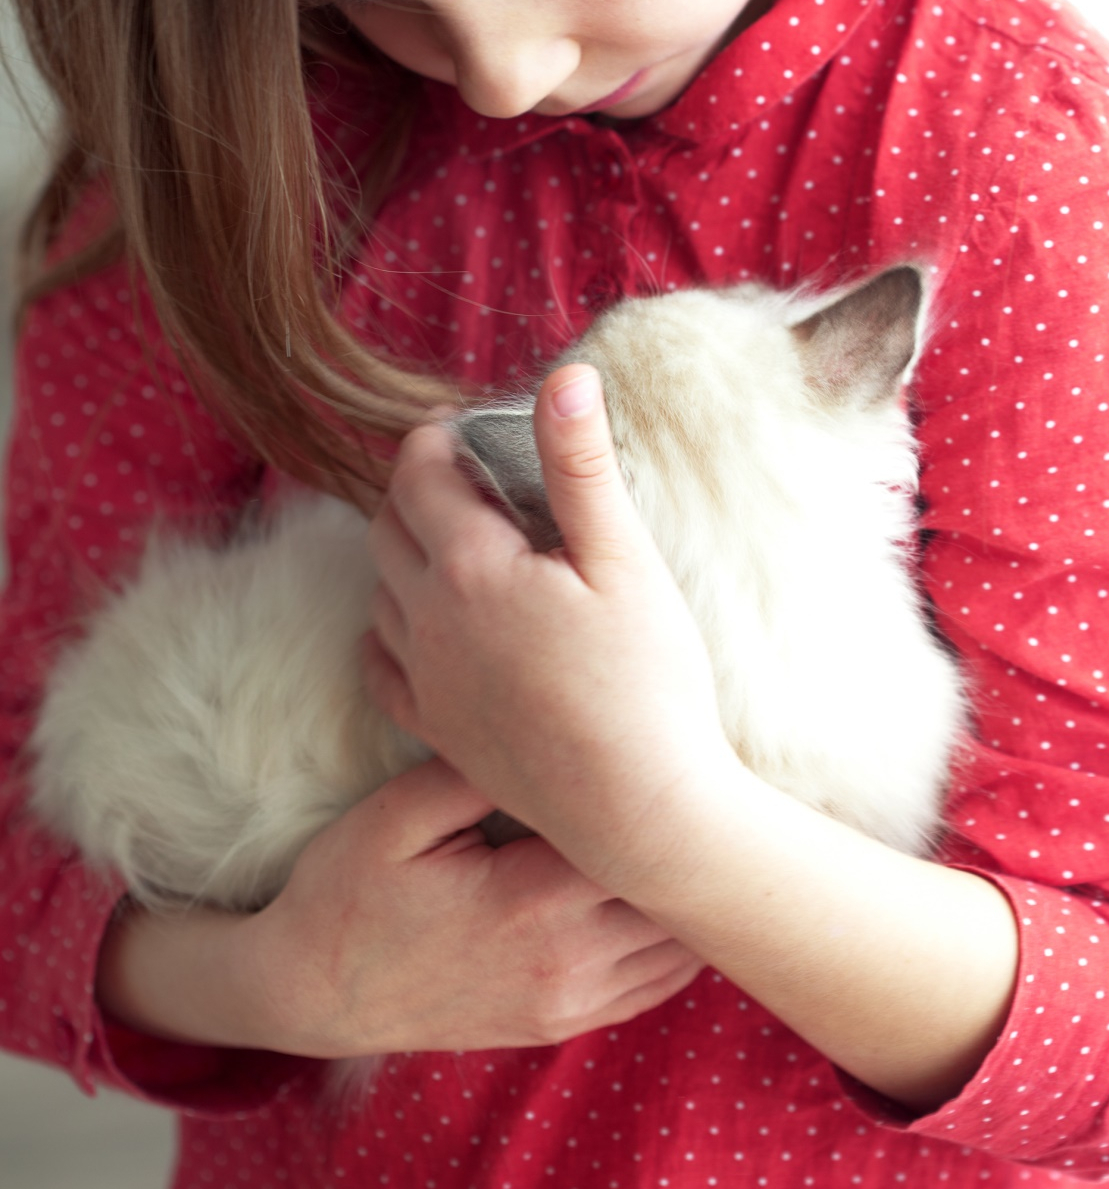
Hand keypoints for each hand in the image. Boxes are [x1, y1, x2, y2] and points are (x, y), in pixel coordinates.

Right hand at [98, 756, 700, 1056]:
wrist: (309, 993)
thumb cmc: (346, 891)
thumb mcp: (395, 816)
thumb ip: (474, 771)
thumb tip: (545, 723)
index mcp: (526, 899)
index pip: (634, 839)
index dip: (665, 789)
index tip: (680, 742)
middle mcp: (563, 959)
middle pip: (672, 895)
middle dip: (691, 838)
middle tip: (710, 775)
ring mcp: (568, 1001)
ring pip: (678, 948)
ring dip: (691, 891)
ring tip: (700, 828)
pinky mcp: (563, 1022)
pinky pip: (655, 988)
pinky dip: (680, 943)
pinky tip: (676, 893)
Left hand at [366, 365, 740, 887]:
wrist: (640, 811)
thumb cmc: (648, 682)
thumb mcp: (624, 558)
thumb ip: (580, 465)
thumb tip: (564, 377)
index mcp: (472, 567)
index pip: (419, 473)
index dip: (435, 437)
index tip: (462, 425)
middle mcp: (429, 620)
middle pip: (388, 525)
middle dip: (417, 488)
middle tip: (463, 475)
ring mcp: (425, 680)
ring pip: (380, 591)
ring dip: (405, 554)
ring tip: (459, 544)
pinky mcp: (435, 729)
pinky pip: (381, 664)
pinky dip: (392, 629)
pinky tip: (427, 625)